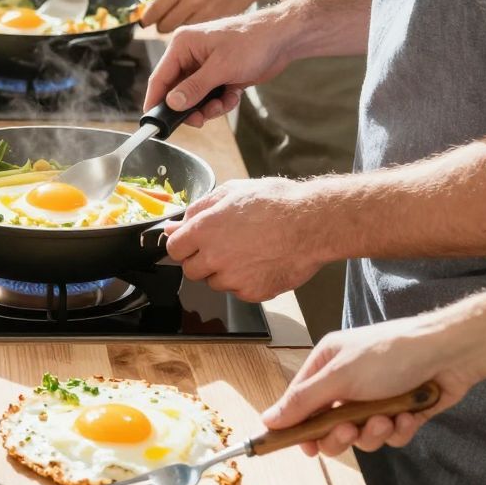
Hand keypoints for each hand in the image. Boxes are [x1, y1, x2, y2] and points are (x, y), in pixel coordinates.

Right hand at [143, 5, 296, 125]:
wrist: (282, 39)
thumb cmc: (252, 42)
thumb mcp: (220, 68)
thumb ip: (194, 87)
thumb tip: (172, 103)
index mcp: (183, 45)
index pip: (160, 77)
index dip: (156, 100)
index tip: (154, 122)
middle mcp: (190, 55)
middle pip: (177, 91)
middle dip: (190, 107)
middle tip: (200, 119)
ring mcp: (205, 66)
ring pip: (195, 97)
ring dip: (208, 106)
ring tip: (223, 103)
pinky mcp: (219, 75)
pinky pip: (210, 97)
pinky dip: (221, 102)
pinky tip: (234, 95)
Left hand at [144, 0, 289, 30]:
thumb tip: (157, 3)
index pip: (154, 10)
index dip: (147, 19)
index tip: (146, 22)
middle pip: (164, 27)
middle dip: (162, 27)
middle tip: (167, 23)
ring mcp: (206, 13)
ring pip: (181, 34)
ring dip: (179, 33)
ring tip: (186, 26)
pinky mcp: (218, 23)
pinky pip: (198, 36)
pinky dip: (196, 35)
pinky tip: (200, 28)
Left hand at [163, 176, 329, 297]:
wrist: (312, 224)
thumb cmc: (276, 203)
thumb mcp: (232, 191)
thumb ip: (198, 210)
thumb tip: (175, 225)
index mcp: (205, 230)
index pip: (174, 248)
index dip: (184, 244)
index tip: (193, 242)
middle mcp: (215, 257)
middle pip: (191, 270)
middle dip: (202, 259)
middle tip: (224, 245)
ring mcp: (233, 278)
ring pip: (214, 282)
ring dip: (224, 271)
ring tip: (248, 251)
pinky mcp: (252, 292)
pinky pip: (238, 291)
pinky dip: (246, 281)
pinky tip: (261, 262)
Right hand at [258, 317, 475, 456]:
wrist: (450, 353)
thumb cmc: (391, 354)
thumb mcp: (340, 377)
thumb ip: (303, 402)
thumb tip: (267, 420)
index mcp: (327, 366)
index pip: (300, 402)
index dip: (300, 427)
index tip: (304, 448)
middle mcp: (348, 383)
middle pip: (329, 426)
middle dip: (341, 434)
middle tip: (349, 430)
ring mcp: (376, 398)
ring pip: (361, 435)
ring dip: (374, 431)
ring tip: (388, 417)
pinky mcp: (401, 412)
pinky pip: (390, 435)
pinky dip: (398, 429)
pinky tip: (408, 414)